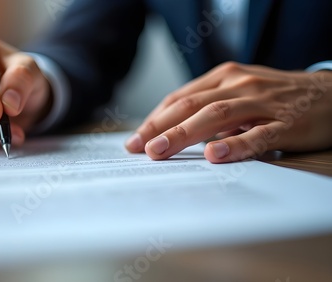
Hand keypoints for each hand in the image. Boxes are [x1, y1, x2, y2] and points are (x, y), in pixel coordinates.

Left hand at [125, 62, 331, 162]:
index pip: (181, 97)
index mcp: (226, 76)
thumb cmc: (278, 97)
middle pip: (192, 105)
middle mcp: (240, 84)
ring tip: (160, 151)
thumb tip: (175, 133)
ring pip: (218, 116)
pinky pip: (259, 135)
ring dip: (185, 134)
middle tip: (138, 148)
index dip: (155, 118)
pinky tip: (214, 155)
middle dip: (160, 127)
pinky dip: (235, 145)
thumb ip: (211, 107)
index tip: (135, 139)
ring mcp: (264, 102)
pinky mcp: (287, 123)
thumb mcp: (241, 92)